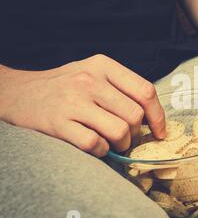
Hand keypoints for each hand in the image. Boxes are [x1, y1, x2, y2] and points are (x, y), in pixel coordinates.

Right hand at [0, 54, 165, 156]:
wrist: (17, 92)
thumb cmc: (64, 86)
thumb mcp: (92, 72)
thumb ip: (121, 87)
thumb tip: (152, 115)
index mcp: (103, 65)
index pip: (145, 91)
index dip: (158, 116)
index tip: (160, 132)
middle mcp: (89, 80)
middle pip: (135, 115)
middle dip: (137, 134)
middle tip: (128, 138)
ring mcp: (73, 101)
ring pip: (120, 131)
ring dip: (122, 145)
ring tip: (113, 143)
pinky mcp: (58, 123)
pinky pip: (95, 144)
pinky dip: (102, 151)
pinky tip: (96, 146)